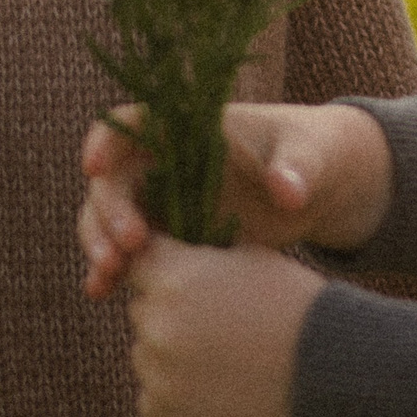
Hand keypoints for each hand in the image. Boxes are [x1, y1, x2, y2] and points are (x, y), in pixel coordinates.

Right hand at [79, 102, 391, 298]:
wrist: (321, 192)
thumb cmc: (315, 156)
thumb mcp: (312, 158)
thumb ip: (299, 169)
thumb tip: (287, 191)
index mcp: (192, 129)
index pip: (133, 122)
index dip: (106, 139)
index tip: (95, 167)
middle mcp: (166, 162)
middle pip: (113, 178)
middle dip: (106, 212)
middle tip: (128, 248)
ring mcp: (164, 199)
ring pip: (109, 216)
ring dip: (100, 243)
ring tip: (108, 279)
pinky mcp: (170, 235)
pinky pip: (129, 250)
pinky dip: (112, 269)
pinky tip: (101, 294)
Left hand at [126, 236, 323, 416]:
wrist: (330, 374)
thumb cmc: (295, 307)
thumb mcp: (248, 260)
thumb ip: (197, 259)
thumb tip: (165, 258)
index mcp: (173, 279)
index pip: (137, 265)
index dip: (160, 272)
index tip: (184, 283)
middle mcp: (156, 327)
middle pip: (142, 313)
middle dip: (168, 315)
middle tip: (217, 328)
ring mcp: (159, 378)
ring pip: (147, 359)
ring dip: (172, 359)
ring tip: (225, 364)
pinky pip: (154, 402)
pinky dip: (178, 399)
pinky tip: (221, 393)